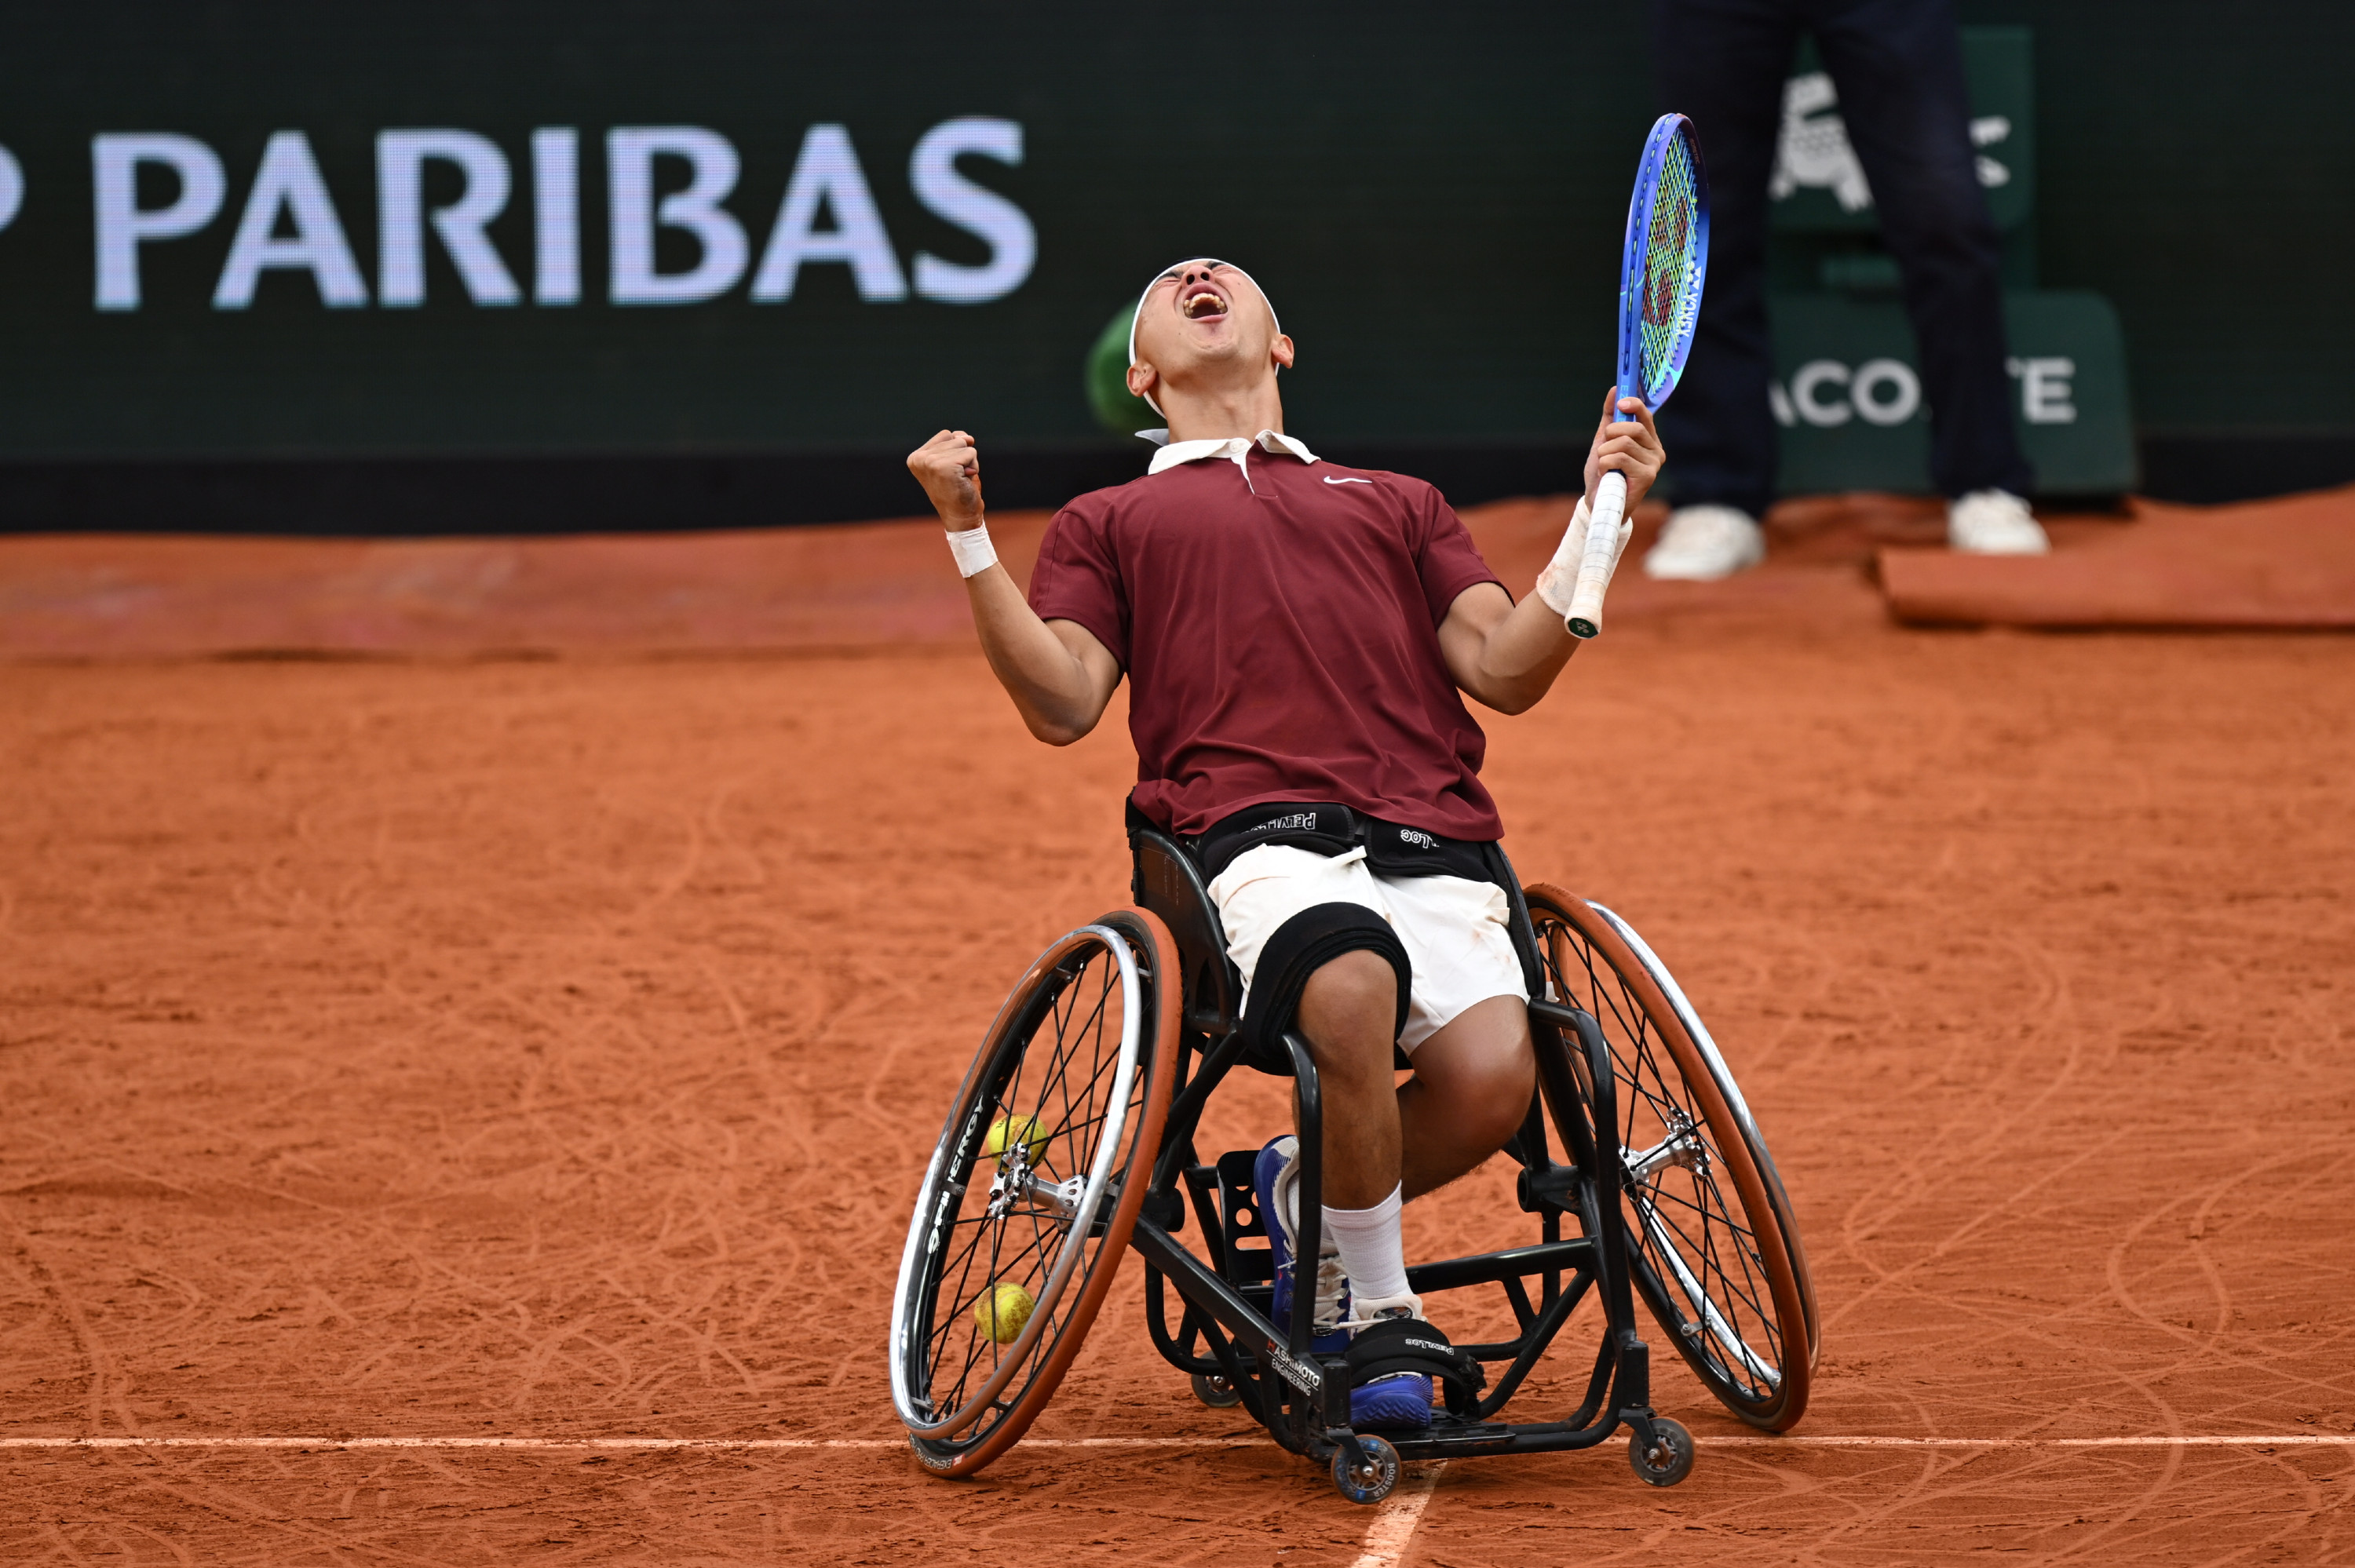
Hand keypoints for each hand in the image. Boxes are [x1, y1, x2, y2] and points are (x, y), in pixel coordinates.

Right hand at [907, 428, 985, 529]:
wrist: (961, 517)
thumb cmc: (958, 490)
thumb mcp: (954, 460)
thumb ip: (956, 442)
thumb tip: (967, 437)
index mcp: (916, 457)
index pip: (946, 434)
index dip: (956, 451)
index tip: (950, 472)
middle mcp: (919, 459)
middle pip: (955, 437)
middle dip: (963, 456)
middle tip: (956, 477)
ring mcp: (929, 462)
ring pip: (964, 443)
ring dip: (969, 462)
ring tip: (960, 479)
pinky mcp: (944, 467)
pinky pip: (971, 452)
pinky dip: (973, 467)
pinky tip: (964, 481)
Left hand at [1581, 388, 1664, 509]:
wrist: (1599, 502)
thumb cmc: (1604, 472)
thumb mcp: (1603, 441)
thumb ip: (1610, 417)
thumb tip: (1615, 389)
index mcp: (1649, 440)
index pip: (1645, 415)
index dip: (1634, 404)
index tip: (1621, 402)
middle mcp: (1656, 451)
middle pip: (1633, 428)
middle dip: (1611, 434)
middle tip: (1604, 447)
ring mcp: (1654, 464)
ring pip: (1623, 443)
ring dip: (1605, 453)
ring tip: (1604, 465)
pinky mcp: (1647, 476)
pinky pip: (1620, 458)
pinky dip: (1605, 464)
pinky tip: (1606, 474)